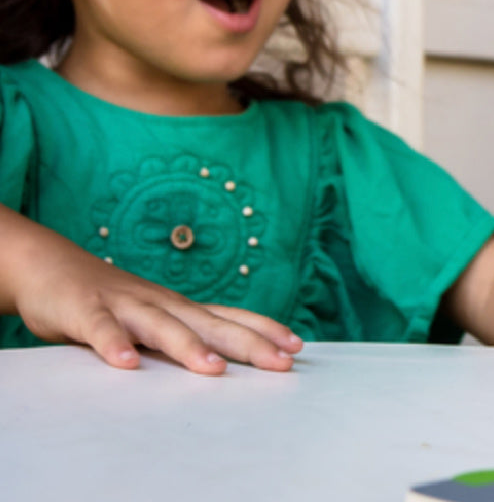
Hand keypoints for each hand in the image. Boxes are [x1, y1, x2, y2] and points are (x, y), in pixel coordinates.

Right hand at [3, 209, 301, 373]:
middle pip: (211, 324)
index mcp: (181, 308)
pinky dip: (113, 345)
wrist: (55, 267)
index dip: (264, 330)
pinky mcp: (87, 311)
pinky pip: (101, 330)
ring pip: (161, 326)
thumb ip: (185, 337)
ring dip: (188, 347)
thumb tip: (227, 362)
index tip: (297, 346)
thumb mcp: (156, 320)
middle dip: (248, 344)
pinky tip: (127, 365)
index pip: (231, 317)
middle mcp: (162, 303)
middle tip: (281, 362)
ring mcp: (126, 305)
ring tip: (213, 368)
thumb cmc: (114, 302)